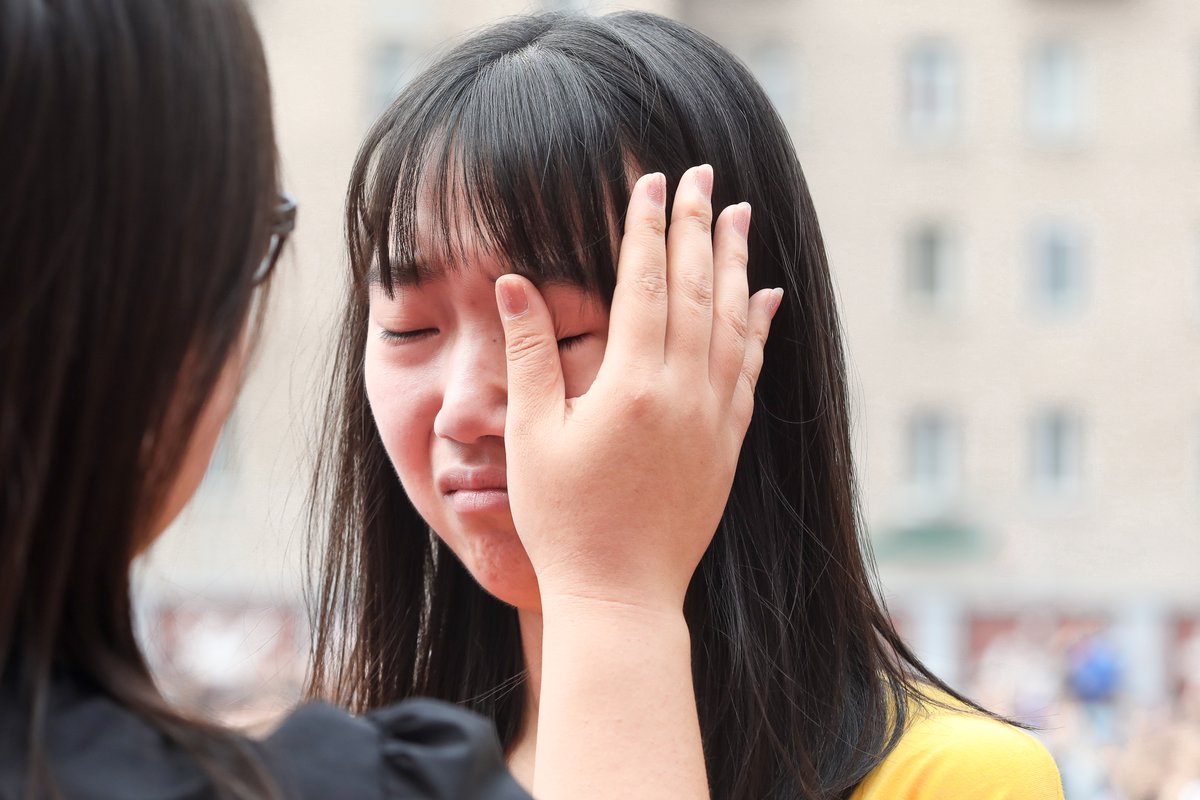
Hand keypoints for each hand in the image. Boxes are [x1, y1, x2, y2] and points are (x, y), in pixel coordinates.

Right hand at [495, 165, 780, 613]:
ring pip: (733, 322)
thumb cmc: (565, 521)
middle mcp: (684, 392)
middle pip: (696, 289)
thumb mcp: (533, 435)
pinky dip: (759, 327)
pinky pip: (750, 369)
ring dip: (735, 264)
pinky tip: (765, 298)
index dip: (647, 226)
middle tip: (702, 176)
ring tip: (739, 216)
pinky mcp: (727, 444)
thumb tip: (514, 281)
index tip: (652, 181)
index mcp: (632, 383)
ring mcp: (713, 418)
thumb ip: (529, 352)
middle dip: (697, 226)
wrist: (621, 596)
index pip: (644, 282)